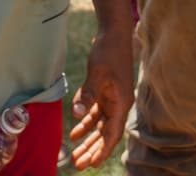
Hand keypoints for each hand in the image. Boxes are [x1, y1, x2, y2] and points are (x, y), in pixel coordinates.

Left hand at [67, 23, 134, 169]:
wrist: (114, 34)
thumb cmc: (108, 52)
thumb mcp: (97, 73)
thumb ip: (88, 95)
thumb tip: (77, 114)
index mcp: (121, 103)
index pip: (112, 134)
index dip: (103, 150)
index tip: (92, 164)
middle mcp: (118, 104)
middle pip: (106, 134)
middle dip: (93, 150)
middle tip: (79, 165)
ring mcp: (112, 99)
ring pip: (100, 126)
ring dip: (88, 140)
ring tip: (75, 155)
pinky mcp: (105, 93)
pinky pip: (95, 114)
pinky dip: (86, 124)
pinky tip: (74, 132)